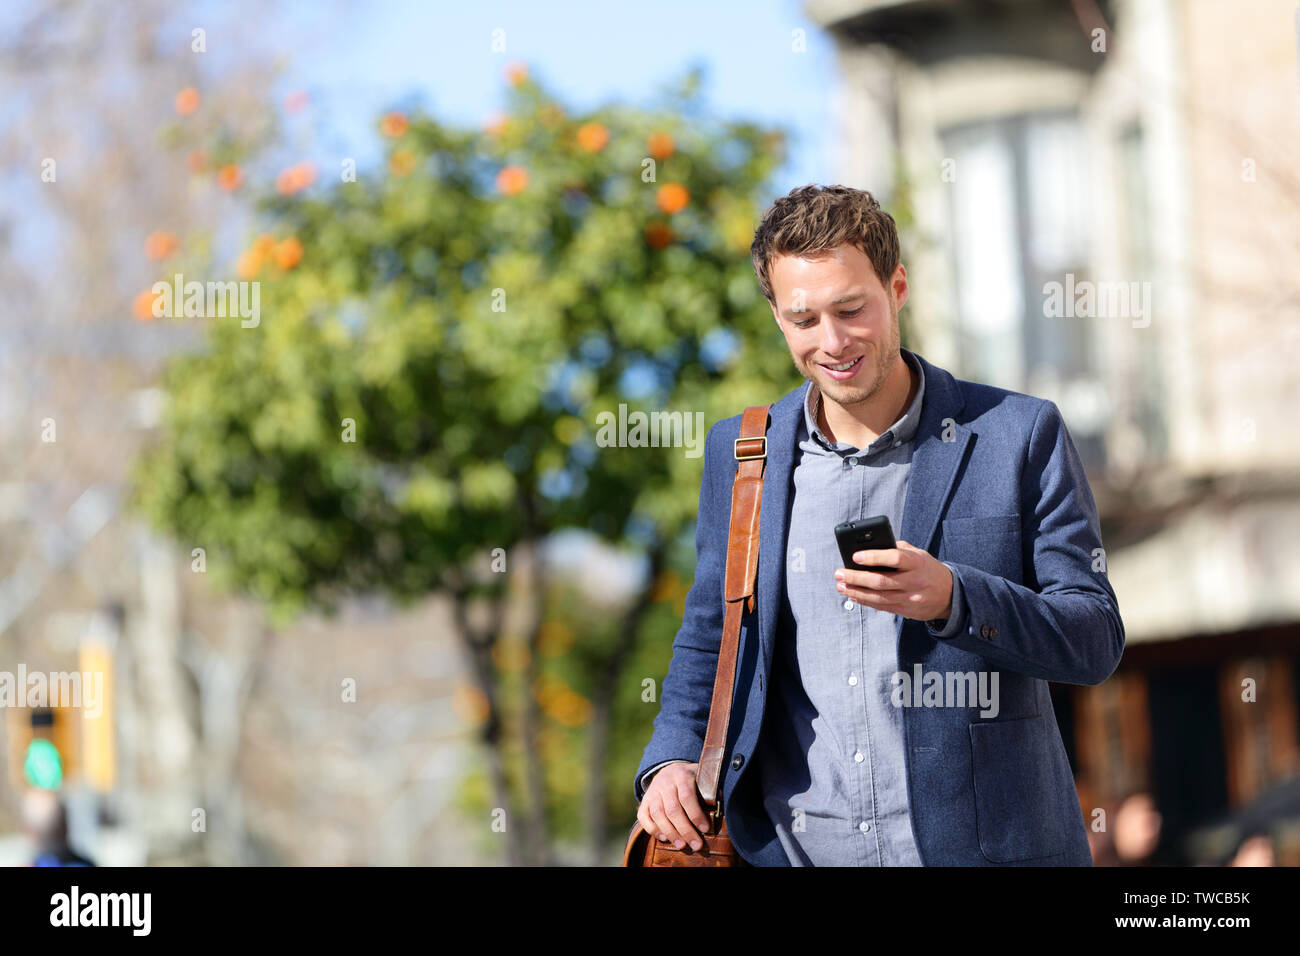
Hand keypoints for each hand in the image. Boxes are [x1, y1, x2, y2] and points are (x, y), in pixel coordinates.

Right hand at [636, 761, 709, 850]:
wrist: (669, 770)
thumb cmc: (690, 779)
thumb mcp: (701, 777)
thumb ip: (711, 789)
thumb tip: (723, 802)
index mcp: (682, 776)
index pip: (687, 796)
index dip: (696, 814)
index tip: (705, 829)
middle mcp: (665, 783)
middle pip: (673, 809)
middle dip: (685, 830)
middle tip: (696, 845)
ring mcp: (653, 792)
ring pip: (658, 815)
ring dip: (671, 833)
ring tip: (682, 846)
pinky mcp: (644, 801)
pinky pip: (644, 817)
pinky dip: (653, 829)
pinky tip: (664, 838)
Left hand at [834, 539, 953, 621]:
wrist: (949, 594)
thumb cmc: (927, 569)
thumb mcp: (918, 553)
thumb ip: (897, 549)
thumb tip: (870, 547)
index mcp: (917, 562)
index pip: (894, 558)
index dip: (873, 557)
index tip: (855, 556)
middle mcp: (914, 581)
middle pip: (881, 581)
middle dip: (856, 578)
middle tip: (839, 574)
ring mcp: (910, 598)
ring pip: (878, 597)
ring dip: (856, 592)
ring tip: (841, 586)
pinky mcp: (906, 610)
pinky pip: (881, 607)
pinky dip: (865, 601)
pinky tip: (853, 596)